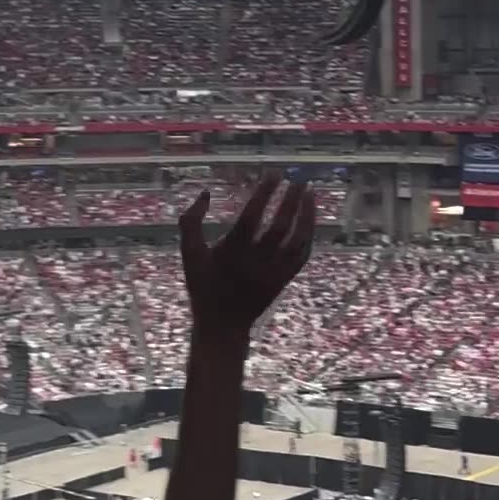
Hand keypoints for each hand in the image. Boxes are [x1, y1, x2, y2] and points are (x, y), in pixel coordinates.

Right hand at [178, 175, 314, 346]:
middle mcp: (256, 262)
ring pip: (297, 240)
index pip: (252, 217)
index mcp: (231, 252)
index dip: (264, 194)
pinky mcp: (285, 280)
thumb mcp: (189, 254)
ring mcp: (274, 272)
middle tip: (298, 178)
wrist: (222, 325)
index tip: (274, 173)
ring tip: (309, 191)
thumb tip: (205, 192)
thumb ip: (191, 221)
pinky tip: (309, 216)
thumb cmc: (204, 285)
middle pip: (279, 227)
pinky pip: (303, 254)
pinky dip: (308, 233)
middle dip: (291, 200)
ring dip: (306, 214)